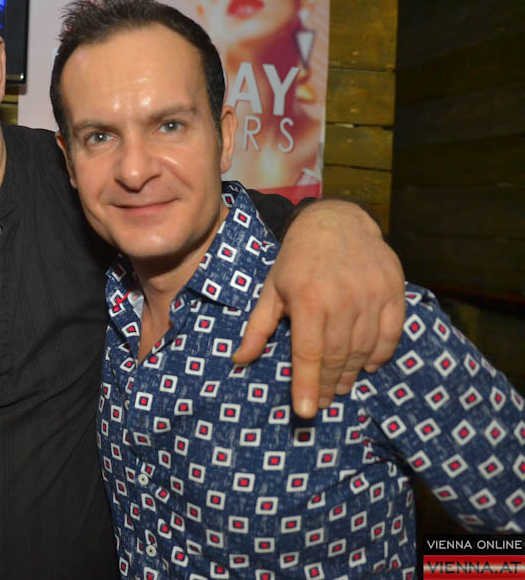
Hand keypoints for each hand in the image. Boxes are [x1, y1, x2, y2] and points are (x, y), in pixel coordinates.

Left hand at [233, 200, 404, 417]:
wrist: (336, 221)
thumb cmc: (297, 259)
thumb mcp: (271, 290)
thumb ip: (258, 327)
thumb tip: (239, 360)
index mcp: (308, 299)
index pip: (308, 353)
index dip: (306, 385)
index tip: (304, 412)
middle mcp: (342, 299)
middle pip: (337, 356)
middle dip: (327, 384)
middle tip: (321, 400)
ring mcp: (371, 295)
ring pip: (363, 349)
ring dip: (351, 373)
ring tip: (340, 386)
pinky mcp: (393, 291)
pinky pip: (390, 334)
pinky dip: (380, 355)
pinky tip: (367, 365)